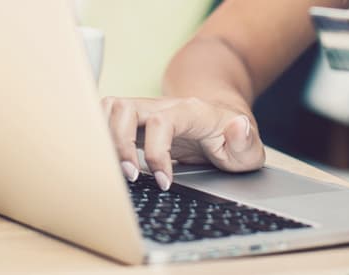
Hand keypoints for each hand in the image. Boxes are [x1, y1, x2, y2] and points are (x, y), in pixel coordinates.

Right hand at [99, 96, 264, 190]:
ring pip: (109, 108)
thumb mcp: (249, 147)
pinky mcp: (133, 121)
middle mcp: (162, 106)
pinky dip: (98, 135)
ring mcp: (145, 111)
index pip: (162, 123)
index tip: (165, 182)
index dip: (156, 153)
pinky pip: (105, 117)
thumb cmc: (231, 137)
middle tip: (130, 176)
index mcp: (191, 112)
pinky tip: (106, 159)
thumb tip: (238, 126)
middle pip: (125, 108)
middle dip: (119, 144)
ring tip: (113, 168)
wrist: (221, 119)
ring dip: (104, 138)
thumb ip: (246, 140)